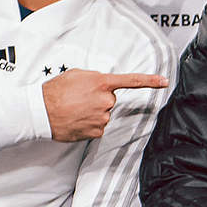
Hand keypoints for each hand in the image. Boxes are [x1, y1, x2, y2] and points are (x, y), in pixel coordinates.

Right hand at [42, 69, 167, 141]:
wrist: (41, 111)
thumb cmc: (55, 91)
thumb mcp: (76, 75)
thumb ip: (94, 78)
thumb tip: (102, 86)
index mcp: (101, 83)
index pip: (131, 81)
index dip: (150, 81)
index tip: (164, 82)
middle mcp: (105, 100)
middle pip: (110, 100)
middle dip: (98, 99)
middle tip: (79, 99)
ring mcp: (102, 117)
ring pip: (103, 114)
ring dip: (92, 112)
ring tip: (74, 109)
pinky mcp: (97, 131)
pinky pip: (97, 126)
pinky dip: (88, 124)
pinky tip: (76, 120)